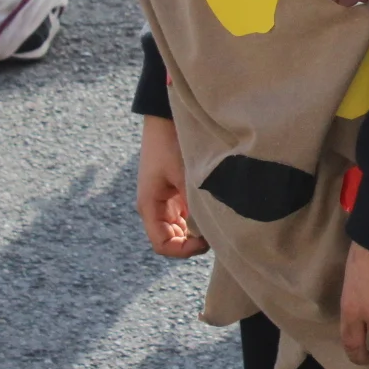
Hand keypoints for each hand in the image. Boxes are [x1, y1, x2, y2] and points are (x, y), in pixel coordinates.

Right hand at [136, 116, 208, 259]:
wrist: (167, 117)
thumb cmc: (172, 143)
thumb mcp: (184, 174)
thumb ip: (194, 202)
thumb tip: (210, 228)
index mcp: (150, 206)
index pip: (162, 245)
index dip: (183, 251)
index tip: (206, 242)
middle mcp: (156, 207)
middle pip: (172, 240)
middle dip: (193, 242)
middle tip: (218, 234)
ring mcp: (166, 199)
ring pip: (181, 229)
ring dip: (197, 231)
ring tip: (219, 223)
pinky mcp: (177, 190)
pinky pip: (187, 214)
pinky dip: (200, 217)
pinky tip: (217, 212)